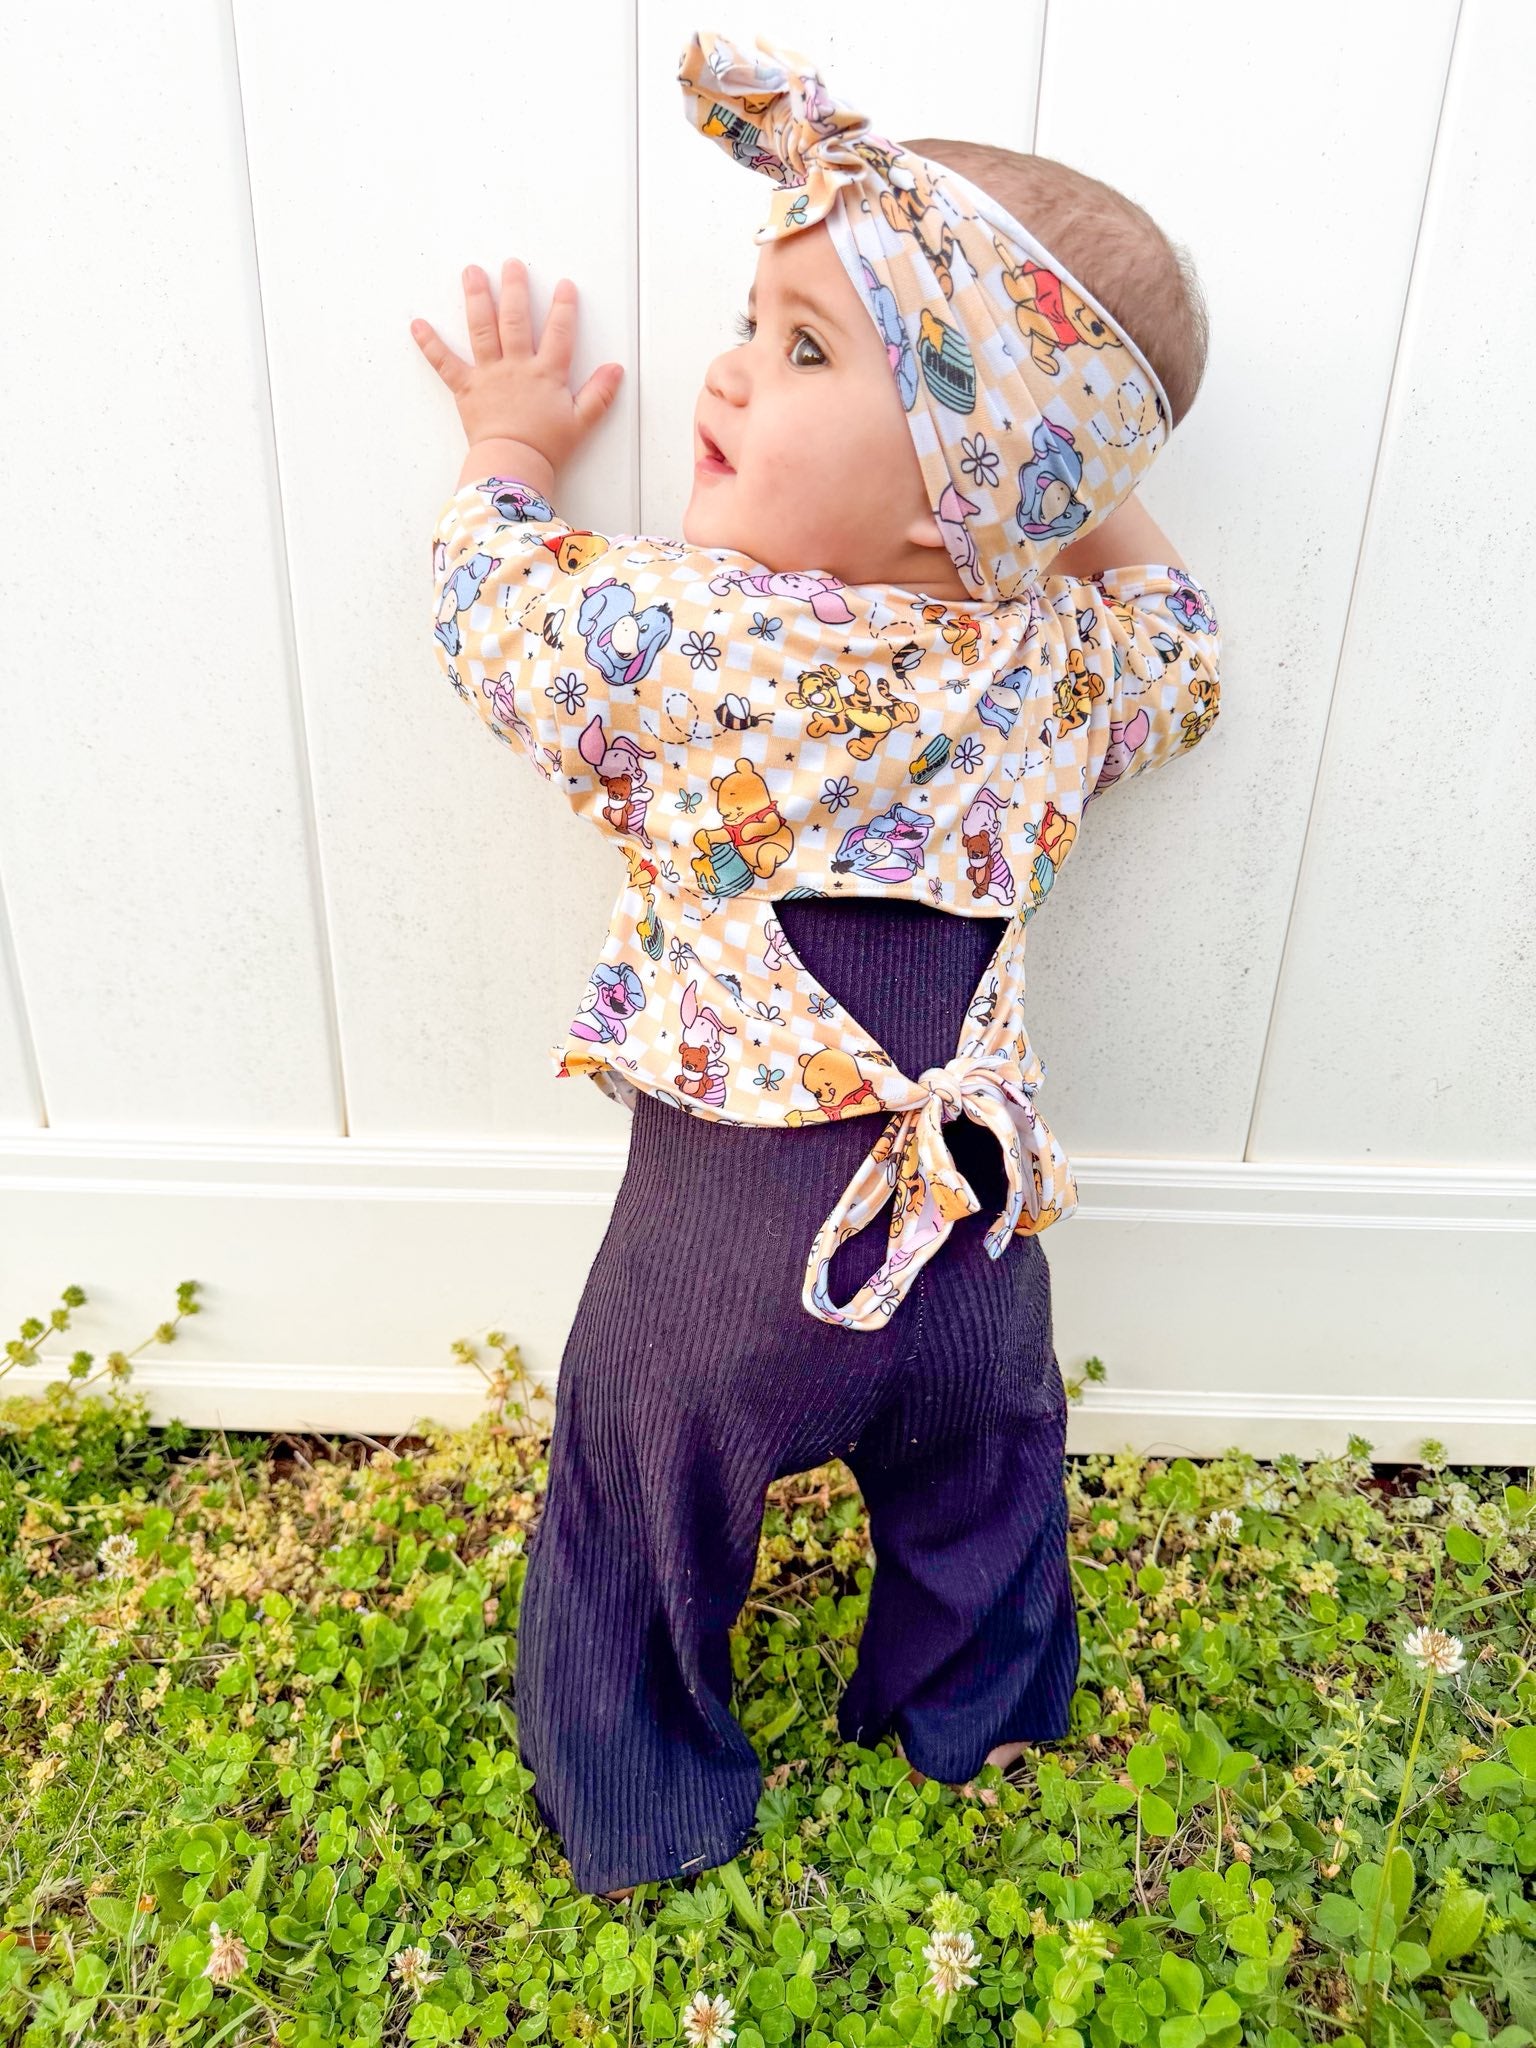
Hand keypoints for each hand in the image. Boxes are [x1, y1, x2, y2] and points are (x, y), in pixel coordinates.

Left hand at [411, 260, 623, 472]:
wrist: (514, 465)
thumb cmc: (546, 448)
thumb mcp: (582, 422)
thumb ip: (599, 394)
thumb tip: (616, 369)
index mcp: (546, 374)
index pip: (558, 332)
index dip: (563, 308)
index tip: (564, 286)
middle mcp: (516, 366)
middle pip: (515, 319)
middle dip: (514, 289)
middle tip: (512, 265)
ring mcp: (489, 374)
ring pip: (482, 329)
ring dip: (476, 298)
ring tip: (472, 272)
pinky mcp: (467, 389)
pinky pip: (445, 363)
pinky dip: (430, 344)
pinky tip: (418, 324)